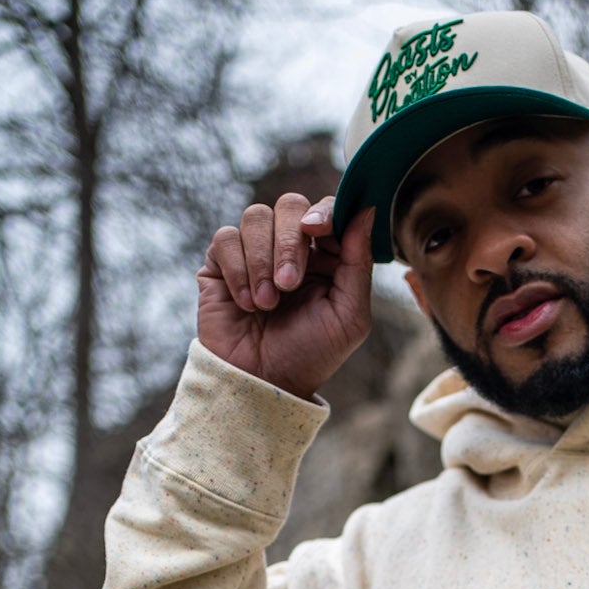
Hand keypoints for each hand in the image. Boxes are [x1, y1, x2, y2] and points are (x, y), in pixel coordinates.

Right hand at [196, 194, 373, 402]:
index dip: (323, 213)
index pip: (326, 210)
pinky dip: (238, 271)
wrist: (263, 382)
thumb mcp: (349, 315)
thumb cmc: (311, 354)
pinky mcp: (221, 263)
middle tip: (289, 284)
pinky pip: (226, 238)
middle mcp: (291, 248)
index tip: (317, 230)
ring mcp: (254, 252)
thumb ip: (358, 262)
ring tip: (267, 304)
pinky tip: (246, 303)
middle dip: (290, 243)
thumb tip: (367, 209)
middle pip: (290, 205)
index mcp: (326, 256)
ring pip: (256, 217)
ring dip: (262, 261)